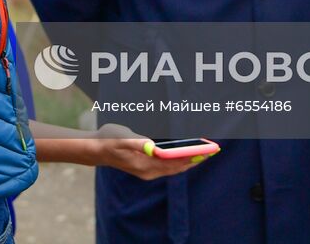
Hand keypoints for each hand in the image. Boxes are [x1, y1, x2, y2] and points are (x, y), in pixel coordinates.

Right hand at [32, 123, 210, 179]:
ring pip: (175, 168)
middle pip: (178, 167)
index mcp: (146, 165)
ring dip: (189, 160)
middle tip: (212, 150)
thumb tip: (152, 146)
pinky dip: (180, 161)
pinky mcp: (147, 168)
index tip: (206, 151)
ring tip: (203, 152)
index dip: (192, 156)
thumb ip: (137, 142)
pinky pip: (169, 166)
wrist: (97, 148)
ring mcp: (149, 171)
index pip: (175, 163)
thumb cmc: (109, 140)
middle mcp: (149, 171)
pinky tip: (185, 154)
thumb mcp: (122, 137)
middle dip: (195, 158)